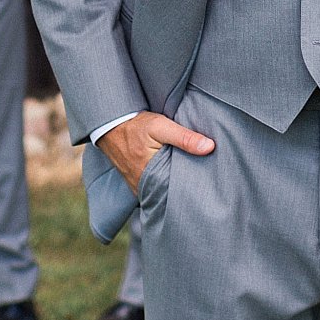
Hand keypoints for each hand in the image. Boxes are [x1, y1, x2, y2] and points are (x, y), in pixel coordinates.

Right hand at [96, 111, 215, 190]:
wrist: (110, 126)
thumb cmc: (136, 126)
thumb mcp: (161, 126)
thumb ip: (184, 137)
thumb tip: (209, 147)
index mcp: (151, 175)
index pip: (179, 189)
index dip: (194, 186)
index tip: (208, 183)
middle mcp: (143, 186)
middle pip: (170, 193)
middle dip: (185, 189)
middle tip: (203, 184)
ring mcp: (138, 187)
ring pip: (162, 192)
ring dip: (173, 187)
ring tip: (191, 183)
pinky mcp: (136, 184)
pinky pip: (153, 190)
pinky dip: (162, 185)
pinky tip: (172, 178)